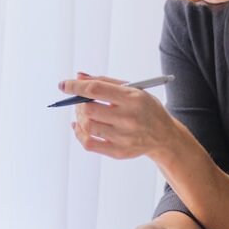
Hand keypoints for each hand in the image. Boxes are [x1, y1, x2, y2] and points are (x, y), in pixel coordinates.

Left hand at [61, 73, 183, 160]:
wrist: (165, 136)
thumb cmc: (146, 108)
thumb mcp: (134, 89)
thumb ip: (105, 82)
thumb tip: (79, 77)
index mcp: (132, 99)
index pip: (96, 89)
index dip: (76, 86)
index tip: (63, 85)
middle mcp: (128, 119)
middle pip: (89, 109)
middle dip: (79, 103)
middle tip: (80, 101)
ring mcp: (123, 138)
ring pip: (87, 126)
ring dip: (79, 118)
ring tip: (84, 113)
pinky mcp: (119, 152)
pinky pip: (89, 144)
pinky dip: (79, 134)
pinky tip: (79, 126)